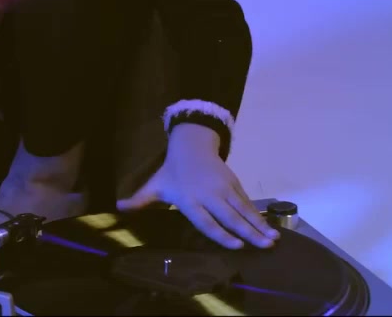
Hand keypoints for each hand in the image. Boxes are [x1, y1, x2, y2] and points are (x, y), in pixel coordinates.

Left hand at [118, 124, 278, 248]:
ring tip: (273, 239)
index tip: (237, 246)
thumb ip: (140, 199)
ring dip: (259, 224)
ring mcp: (224, 188)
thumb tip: (117, 207)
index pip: (207, 221)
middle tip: (264, 246)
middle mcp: (209, 195)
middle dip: (249, 232)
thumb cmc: (172, 171)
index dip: (222, 234)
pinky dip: (258, 215)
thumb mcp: (155, 185)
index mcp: (190, 199)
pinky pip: (246, 201)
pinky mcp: (234, 182)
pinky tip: (269, 227)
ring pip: (243, 209)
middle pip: (230, 217)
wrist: (191, 145)